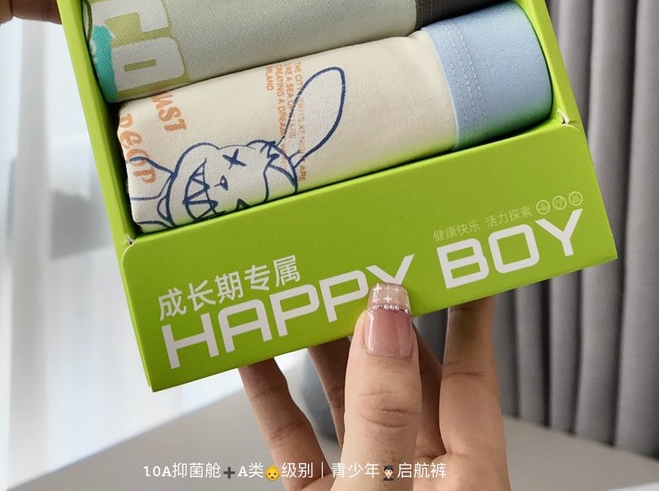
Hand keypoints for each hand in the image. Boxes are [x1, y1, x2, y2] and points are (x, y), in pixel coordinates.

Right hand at [240, 286, 510, 489]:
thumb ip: (382, 413)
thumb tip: (383, 323)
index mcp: (465, 482)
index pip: (472, 376)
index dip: (466, 312)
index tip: (456, 257)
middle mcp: (420, 479)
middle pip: (404, 378)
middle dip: (379, 317)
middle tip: (358, 259)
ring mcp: (370, 487)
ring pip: (348, 401)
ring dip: (322, 347)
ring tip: (304, 290)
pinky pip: (298, 440)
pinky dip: (273, 398)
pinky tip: (254, 357)